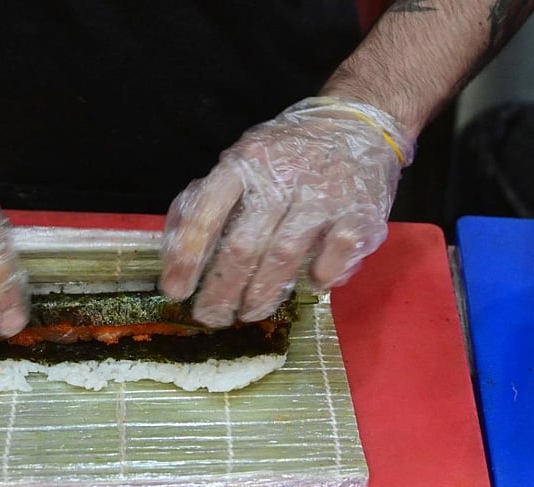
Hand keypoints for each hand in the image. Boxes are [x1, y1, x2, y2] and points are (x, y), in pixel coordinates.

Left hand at [160, 97, 413, 326]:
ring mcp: (320, 194)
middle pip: (243, 245)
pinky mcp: (358, 210)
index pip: (205, 213)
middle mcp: (279, 178)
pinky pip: (334, 255)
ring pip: (284, 256)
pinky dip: (320, 277)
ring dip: (263, 294)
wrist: (354, 122)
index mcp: (242, 164)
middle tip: (210, 317)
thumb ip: (207, 199)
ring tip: (249, 313)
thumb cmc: (284, 153)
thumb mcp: (239, 161)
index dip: (187, 257)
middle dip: (222, 290)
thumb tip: (177, 249)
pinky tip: (310, 286)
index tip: (174, 291)